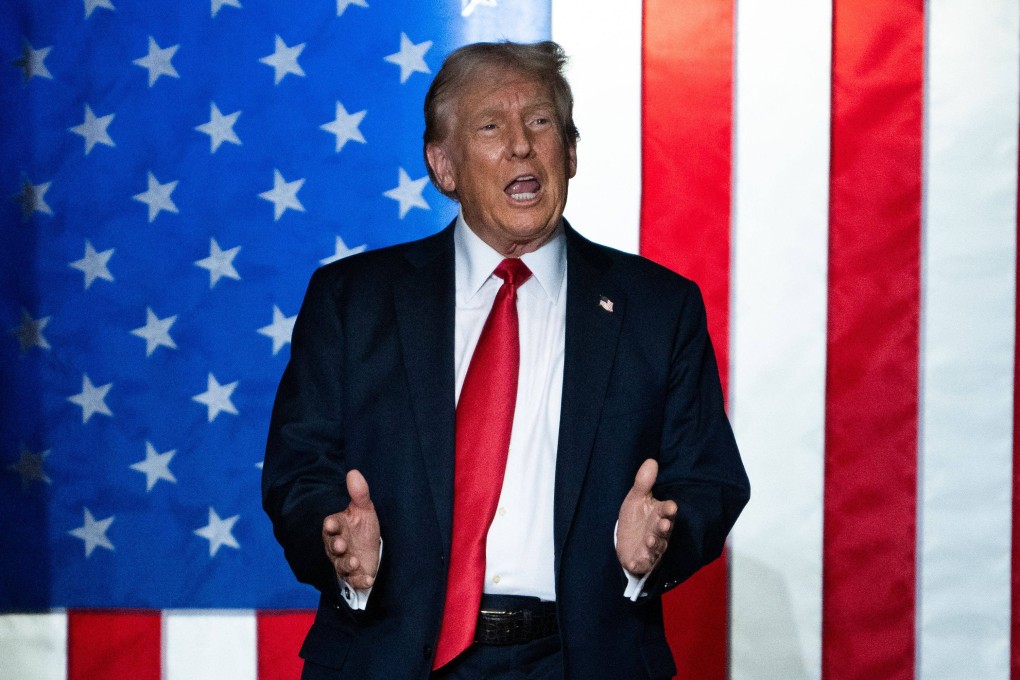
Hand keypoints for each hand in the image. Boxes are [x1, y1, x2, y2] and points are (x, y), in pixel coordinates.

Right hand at [322, 469, 380, 589]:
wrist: (371, 550)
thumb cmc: (363, 528)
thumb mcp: (364, 510)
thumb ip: (359, 494)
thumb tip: (353, 472)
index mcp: (338, 527)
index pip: (331, 525)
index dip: (331, 525)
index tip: (332, 523)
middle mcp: (338, 546)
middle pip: (332, 546)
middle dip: (336, 546)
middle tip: (341, 545)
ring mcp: (345, 561)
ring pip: (341, 565)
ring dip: (347, 564)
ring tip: (355, 562)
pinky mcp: (354, 575)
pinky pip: (354, 580)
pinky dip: (360, 580)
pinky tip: (368, 579)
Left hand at [616, 458, 677, 575]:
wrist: (627, 541)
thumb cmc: (636, 517)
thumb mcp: (636, 498)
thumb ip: (643, 482)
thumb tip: (651, 461)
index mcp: (660, 514)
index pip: (667, 511)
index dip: (668, 509)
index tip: (671, 506)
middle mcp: (659, 532)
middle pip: (664, 530)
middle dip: (664, 528)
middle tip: (663, 524)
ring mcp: (652, 547)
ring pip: (656, 546)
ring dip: (654, 544)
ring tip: (649, 540)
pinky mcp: (643, 560)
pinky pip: (644, 562)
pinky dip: (640, 562)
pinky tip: (634, 562)